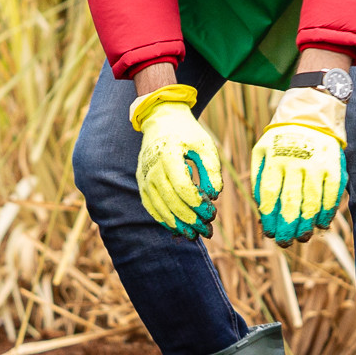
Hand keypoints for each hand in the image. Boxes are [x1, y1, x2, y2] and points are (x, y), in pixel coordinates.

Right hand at [131, 84, 222, 238]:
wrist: (162, 119)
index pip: (182, 186)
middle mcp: (152, 167)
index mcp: (169, 154)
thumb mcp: (205, 145)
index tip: (212, 213)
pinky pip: (150, 205)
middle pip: (170, 200)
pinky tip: (177, 228)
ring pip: (159, 207)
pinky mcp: (141, 181)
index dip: (197, 204)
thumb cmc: (187, 133)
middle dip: (190, 218)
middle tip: (207, 230)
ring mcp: (144, 175)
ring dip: (177, 223)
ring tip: (193, 235)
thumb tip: (214, 195)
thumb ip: (211, 169)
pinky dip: (163, 219)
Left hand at [251, 86, 347, 245]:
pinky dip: (328, 211)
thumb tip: (260, 207)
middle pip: (290, 201)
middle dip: (288, 226)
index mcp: (274, 158)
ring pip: (312, 201)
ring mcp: (317, 163)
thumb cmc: (280, 138)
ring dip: (307, 223)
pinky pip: (332, 194)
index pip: (269, 194)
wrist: (310, 113)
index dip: (269, 216)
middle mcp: (295, 161)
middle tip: (285, 243)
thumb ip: (258, 176)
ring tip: (303, 237)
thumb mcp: (261, 150)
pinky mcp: (334, 165)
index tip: (270, 232)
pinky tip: (322, 223)